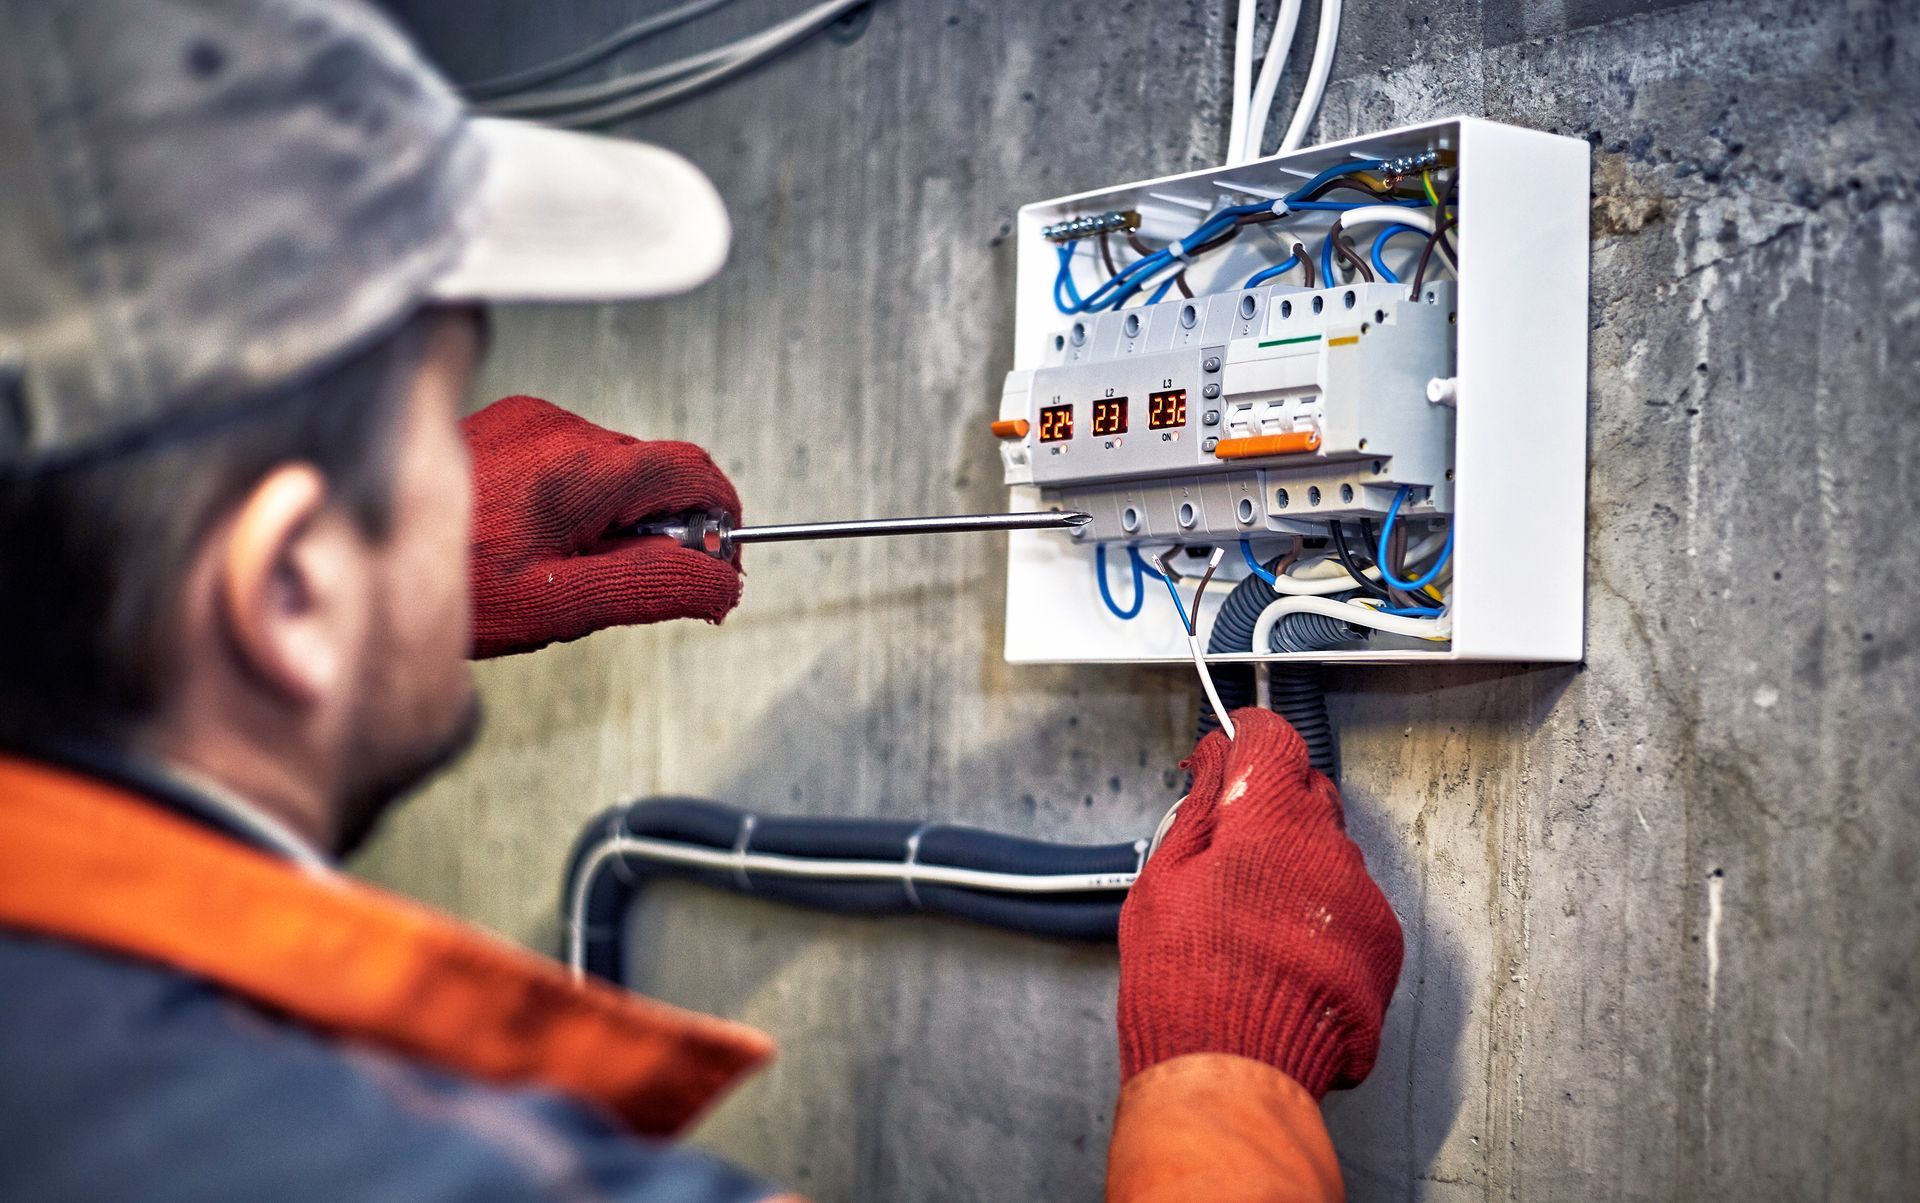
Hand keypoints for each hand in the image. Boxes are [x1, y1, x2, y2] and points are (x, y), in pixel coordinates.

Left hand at [463, 395, 742, 658]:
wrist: (364, 555)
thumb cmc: (453, 586)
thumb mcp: (563, 605)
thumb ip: (656, 586)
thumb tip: (721, 581)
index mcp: (577, 471)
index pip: (693, 471)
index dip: (718, 519)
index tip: (718, 560)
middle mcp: (557, 428)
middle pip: (657, 470)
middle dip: (662, 525)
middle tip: (623, 579)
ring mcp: (532, 419)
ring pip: (617, 466)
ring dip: (617, 514)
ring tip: (567, 562)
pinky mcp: (512, 423)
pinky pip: (576, 458)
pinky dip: (580, 499)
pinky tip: (538, 535)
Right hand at [1117, 708, 1402, 1097]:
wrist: (1234, 1071)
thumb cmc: (1188, 982)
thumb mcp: (1163, 881)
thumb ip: (1198, 807)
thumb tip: (1215, 763)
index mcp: (1269, 821)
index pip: (1272, 738)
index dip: (1244, 738)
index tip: (1226, 752)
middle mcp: (1328, 849)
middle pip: (1307, 793)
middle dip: (1271, 805)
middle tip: (1227, 846)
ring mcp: (1362, 898)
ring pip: (1332, 852)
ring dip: (1298, 864)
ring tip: (1250, 916)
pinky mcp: (1382, 944)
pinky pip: (1354, 904)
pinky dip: (1324, 913)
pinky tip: (1283, 948)